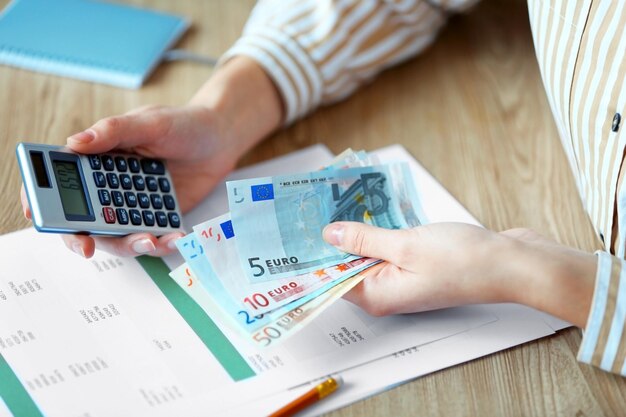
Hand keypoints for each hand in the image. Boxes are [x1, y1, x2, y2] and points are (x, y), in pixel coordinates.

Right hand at [20, 57, 282, 257]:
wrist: (221, 138)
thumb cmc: (182, 123)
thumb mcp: (149, 122)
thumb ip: (113, 132)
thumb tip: (73, 144)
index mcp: (97, 159)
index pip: (60, 181)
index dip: (42, 199)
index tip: (38, 216)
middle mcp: (110, 186)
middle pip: (84, 220)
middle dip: (82, 237)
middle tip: (88, 247)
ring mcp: (134, 205)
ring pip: (118, 236)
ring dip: (129, 244)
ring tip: (150, 240)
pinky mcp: (158, 217)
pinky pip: (153, 238)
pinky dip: (162, 243)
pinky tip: (176, 237)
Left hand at [322, 222, 596, 326]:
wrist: (512, 263)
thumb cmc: (463, 260)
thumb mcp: (406, 245)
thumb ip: (364, 240)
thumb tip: (329, 236)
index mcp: (377, 295)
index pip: (331, 278)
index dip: (312, 255)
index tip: (293, 232)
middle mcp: (386, 291)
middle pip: (348, 264)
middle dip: (332, 236)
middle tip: (312, 206)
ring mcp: (403, 277)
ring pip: (368, 252)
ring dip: (357, 228)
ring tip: (335, 199)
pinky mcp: (417, 264)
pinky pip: (389, 246)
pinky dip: (379, 229)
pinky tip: (370, 206)